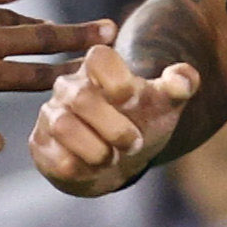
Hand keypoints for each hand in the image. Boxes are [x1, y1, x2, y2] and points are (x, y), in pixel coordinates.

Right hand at [27, 40, 202, 198]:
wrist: (118, 159)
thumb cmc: (139, 122)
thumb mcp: (164, 104)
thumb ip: (179, 86)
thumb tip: (185, 79)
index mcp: (98, 70)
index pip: (98, 56)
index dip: (117, 78)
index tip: (133, 99)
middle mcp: (68, 88)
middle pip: (81, 97)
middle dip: (115, 127)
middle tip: (135, 143)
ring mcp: (51, 116)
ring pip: (64, 127)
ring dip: (98, 149)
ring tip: (113, 158)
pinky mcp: (41, 145)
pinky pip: (56, 158)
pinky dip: (82, 169)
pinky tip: (94, 169)